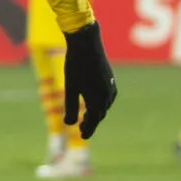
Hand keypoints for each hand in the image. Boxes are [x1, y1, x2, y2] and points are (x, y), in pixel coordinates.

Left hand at [62, 21, 116, 138]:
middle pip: (99, 114)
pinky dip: (99, 103)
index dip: (88, 129)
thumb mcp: (70, 87)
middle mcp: (108, 95)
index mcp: (98, 99)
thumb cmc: (75, 65)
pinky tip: (93, 102)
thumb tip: (69, 124)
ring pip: (104, 105)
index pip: (93, 120)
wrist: (87, 43)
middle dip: (91, 122)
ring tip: (86, 117)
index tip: (82, 136)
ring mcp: (111, 86)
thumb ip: (71, 107)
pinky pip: (106, 97)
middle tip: (82, 130)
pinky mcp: (110, 79)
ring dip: (96, 113)